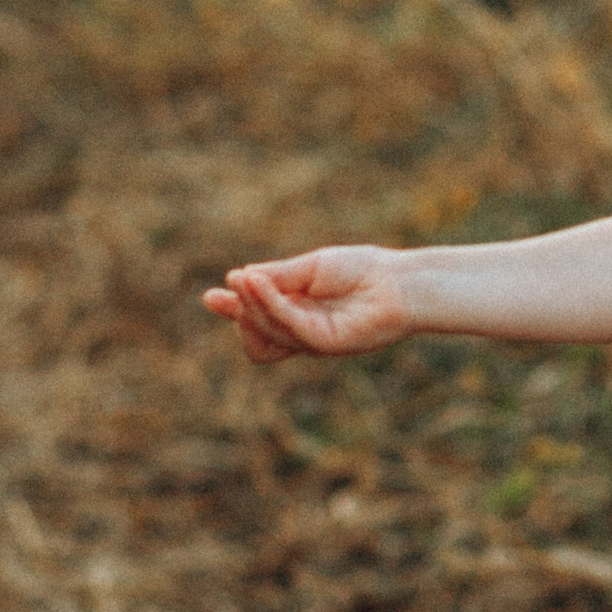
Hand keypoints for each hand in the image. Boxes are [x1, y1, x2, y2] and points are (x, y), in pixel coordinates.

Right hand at [203, 250, 414, 363]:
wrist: (399, 281)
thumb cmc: (362, 270)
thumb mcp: (309, 268)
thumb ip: (276, 277)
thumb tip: (236, 278)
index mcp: (297, 313)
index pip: (256, 321)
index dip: (234, 311)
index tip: (212, 296)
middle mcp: (302, 332)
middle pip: (255, 333)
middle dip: (239, 312)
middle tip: (235, 288)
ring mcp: (313, 341)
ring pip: (266, 331)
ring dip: (251, 304)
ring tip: (245, 279)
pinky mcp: (326, 343)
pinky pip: (286, 325)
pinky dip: (268, 302)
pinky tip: (257, 282)